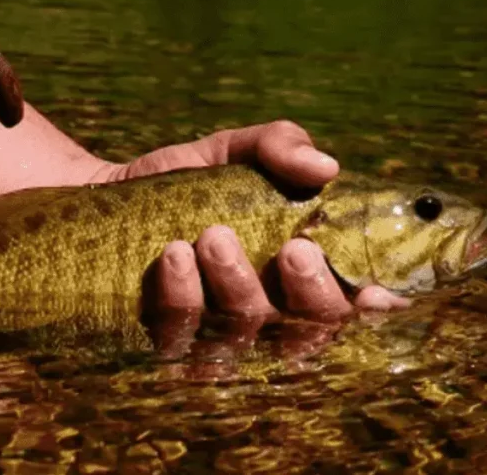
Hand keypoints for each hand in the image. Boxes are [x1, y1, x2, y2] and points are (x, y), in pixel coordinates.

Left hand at [98, 121, 410, 354]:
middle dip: (310, 292)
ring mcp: (219, 333)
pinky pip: (184, 341)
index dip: (377, 303)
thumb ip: (282, 146)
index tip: (374, 286)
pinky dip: (182, 299)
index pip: (357, 303)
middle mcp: (270, 313)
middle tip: (294, 247)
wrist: (109, 197)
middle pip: (312, 331)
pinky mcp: (168, 341)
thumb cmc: (192, 181)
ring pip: (246, 334)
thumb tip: (326, 167)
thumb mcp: (237, 150)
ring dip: (238, 286)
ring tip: (212, 236)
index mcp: (302, 274)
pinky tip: (172, 256)